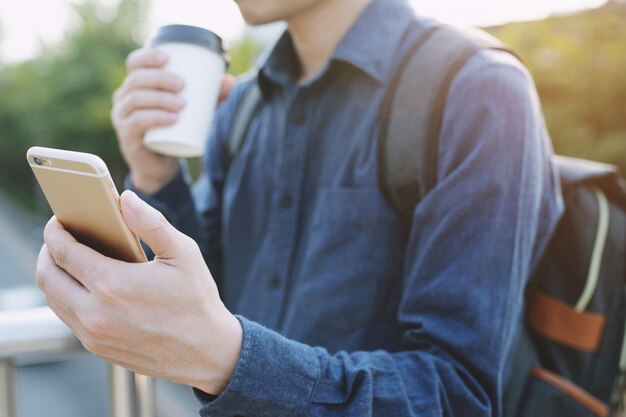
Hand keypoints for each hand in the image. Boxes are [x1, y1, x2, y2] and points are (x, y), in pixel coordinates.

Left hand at [36, 191, 241, 393]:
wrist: (207, 351)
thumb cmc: (197, 300)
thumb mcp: (183, 253)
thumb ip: (151, 223)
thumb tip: (126, 199)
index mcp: (114, 284)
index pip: (64, 252)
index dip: (55, 232)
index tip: (58, 221)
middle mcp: (96, 313)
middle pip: (48, 277)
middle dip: (47, 252)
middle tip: (60, 239)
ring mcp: (93, 334)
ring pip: (53, 300)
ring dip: (55, 276)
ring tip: (70, 260)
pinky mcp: (97, 348)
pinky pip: (68, 318)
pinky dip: (67, 297)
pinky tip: (85, 286)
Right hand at [111, 48, 235, 193]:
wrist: (160, 165)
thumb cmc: (173, 131)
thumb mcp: (192, 111)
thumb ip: (210, 97)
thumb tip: (230, 81)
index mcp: (136, 86)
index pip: (135, 63)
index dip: (148, 57)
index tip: (168, 58)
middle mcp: (124, 98)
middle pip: (137, 80)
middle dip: (160, 78)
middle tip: (183, 85)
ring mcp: (122, 117)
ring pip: (137, 99)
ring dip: (160, 99)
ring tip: (182, 104)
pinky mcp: (127, 135)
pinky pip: (137, 122)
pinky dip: (155, 118)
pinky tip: (171, 118)